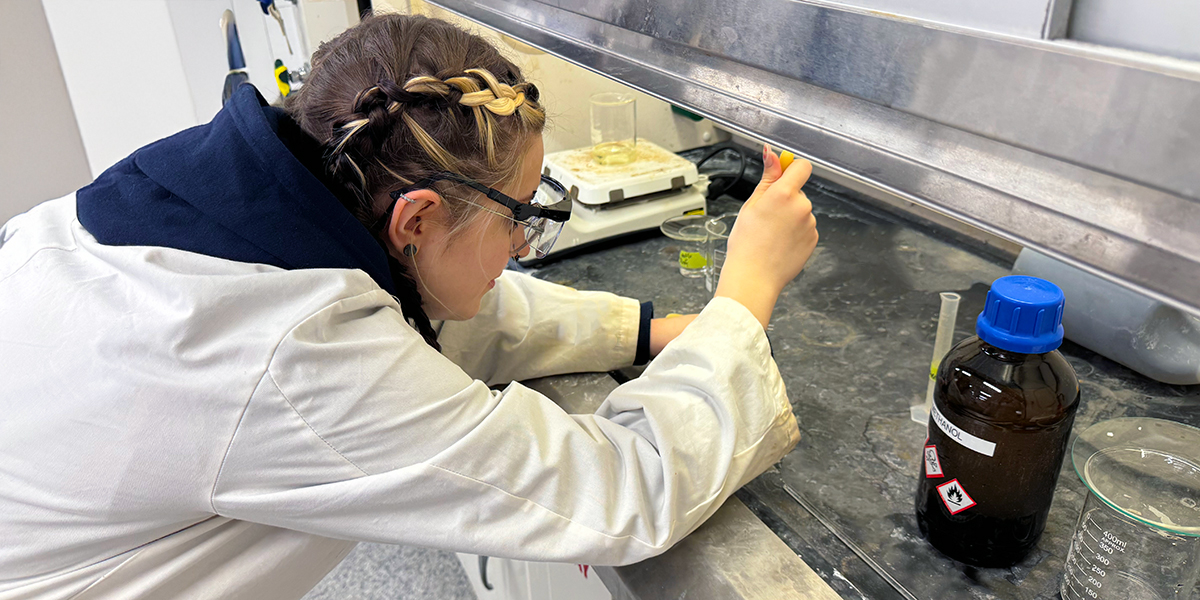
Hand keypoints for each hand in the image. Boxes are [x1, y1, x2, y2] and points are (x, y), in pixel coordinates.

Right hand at [714, 146, 818, 327]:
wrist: (754, 277)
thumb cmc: (747, 243)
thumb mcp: (751, 205)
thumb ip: (767, 177)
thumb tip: (772, 154)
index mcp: (784, 194)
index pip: (802, 166)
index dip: (792, 168)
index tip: (783, 176)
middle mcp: (802, 206)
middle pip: (798, 191)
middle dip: (785, 198)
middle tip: (766, 216)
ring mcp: (810, 224)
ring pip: (801, 210)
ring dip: (790, 216)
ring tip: (771, 234)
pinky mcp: (814, 238)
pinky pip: (805, 227)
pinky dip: (795, 232)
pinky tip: (780, 243)